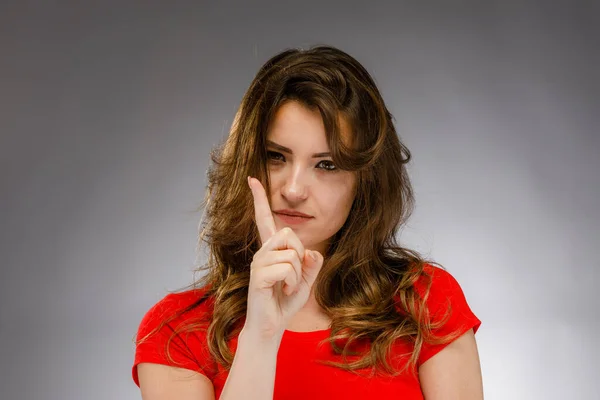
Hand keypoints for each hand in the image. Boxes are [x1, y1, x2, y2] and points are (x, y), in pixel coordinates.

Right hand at [244, 176, 323, 340]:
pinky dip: (292, 282)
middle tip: (294, 276)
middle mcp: (262, 252)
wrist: (271, 326)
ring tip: (287, 286)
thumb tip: (310, 252)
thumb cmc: (285, 301)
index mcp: (271, 249)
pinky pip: (287, 268)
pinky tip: (283, 291)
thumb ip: (312, 264)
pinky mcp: (257, 275)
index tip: (252, 179)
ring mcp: (258, 263)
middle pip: (289, 234)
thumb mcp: (306, 280)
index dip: (259, 199)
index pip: (264, 219)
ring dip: (297, 274)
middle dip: (300, 255)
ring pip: (291, 254)